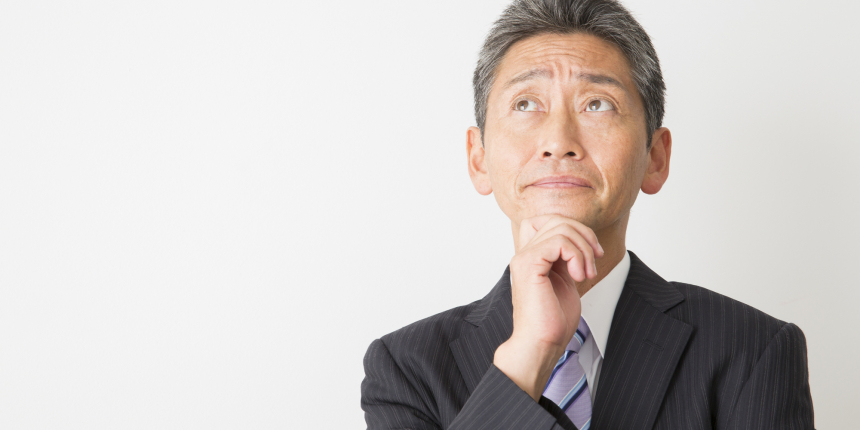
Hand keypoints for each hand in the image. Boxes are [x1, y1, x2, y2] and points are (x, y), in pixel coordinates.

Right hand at [493, 214, 603, 400]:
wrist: (540, 344)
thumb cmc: (552, 321)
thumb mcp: (565, 280)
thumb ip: (567, 258)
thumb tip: (581, 239)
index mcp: (531, 256)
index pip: (549, 220)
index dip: (575, 229)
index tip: (592, 253)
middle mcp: (523, 253)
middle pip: (558, 220)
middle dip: (585, 236)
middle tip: (594, 262)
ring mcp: (523, 258)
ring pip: (561, 227)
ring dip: (583, 249)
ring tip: (586, 273)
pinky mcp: (528, 265)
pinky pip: (558, 241)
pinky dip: (576, 255)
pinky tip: (578, 276)